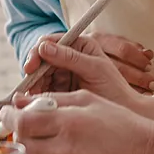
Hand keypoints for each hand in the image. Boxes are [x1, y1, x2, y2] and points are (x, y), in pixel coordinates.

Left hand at [4, 91, 153, 153]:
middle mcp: (64, 148)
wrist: (141, 152)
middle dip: (20, 129)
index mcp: (68, 123)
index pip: (23, 122)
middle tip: (27, 119)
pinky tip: (67, 145)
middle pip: (23, 141)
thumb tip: (20, 100)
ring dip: (34, 141)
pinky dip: (49, 153)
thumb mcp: (85, 99)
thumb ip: (50, 99)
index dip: (10, 116)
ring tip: (52, 130)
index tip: (8, 111)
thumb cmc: (117, 120)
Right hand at [24, 32, 153, 93]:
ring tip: (33, 97)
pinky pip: (43, 89)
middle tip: (29, 87)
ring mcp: (63, 73)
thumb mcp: (95, 69)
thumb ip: (71, 58)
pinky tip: (37, 103)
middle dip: (34, 72)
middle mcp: (69, 56)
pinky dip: (38, 95)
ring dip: (34, 85)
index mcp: (80, 45)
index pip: (52, 41)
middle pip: (42, 59)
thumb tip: (44, 46)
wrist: (124, 112)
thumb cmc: (115, 88)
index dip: (38, 52)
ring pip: (40, 75)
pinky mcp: (60, 89)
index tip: (31, 66)